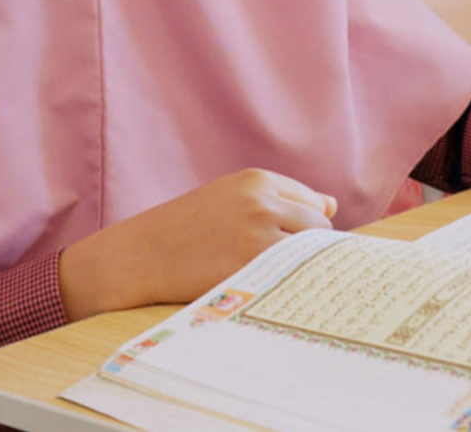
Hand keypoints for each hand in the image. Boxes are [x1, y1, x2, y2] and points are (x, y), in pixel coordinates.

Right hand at [59, 169, 336, 320]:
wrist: (138, 255)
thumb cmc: (186, 228)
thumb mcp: (231, 198)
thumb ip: (283, 199)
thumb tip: (332, 206)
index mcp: (258, 180)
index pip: (314, 204)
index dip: (308, 228)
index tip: (294, 245)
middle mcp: (262, 203)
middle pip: (319, 229)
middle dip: (309, 248)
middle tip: (283, 266)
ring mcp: (258, 236)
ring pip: (310, 254)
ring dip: (302, 267)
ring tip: (277, 277)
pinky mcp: (250, 269)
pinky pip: (292, 277)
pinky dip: (291, 284)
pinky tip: (275, 290)